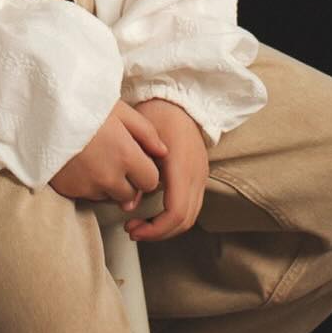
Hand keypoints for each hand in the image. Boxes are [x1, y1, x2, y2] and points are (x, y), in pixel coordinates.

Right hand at [49, 99, 169, 205]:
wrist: (43, 109)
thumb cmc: (84, 104)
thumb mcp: (119, 109)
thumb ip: (146, 132)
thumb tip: (164, 152)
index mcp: (125, 155)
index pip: (151, 181)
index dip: (147, 171)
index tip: (137, 158)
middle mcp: (109, 177)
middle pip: (131, 195)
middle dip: (129, 182)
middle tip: (117, 158)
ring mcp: (88, 186)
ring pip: (110, 197)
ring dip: (109, 185)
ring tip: (97, 158)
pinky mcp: (70, 191)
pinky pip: (89, 196)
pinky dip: (90, 185)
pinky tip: (82, 164)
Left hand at [123, 98, 208, 241]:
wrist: (179, 100)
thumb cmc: (158, 114)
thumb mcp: (141, 137)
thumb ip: (137, 170)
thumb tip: (130, 203)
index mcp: (182, 165)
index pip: (176, 211)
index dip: (155, 228)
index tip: (133, 228)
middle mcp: (196, 174)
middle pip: (185, 220)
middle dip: (158, 233)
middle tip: (132, 231)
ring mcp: (200, 176)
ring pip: (190, 217)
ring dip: (166, 228)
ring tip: (141, 227)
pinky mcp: (199, 177)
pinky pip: (191, 206)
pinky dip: (173, 217)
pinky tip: (154, 214)